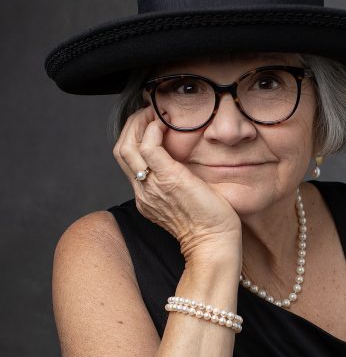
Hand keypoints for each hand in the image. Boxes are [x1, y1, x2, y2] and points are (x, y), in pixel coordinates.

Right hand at [113, 105, 241, 260]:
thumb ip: (180, 182)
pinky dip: (152, 130)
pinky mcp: (168, 179)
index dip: (134, 137)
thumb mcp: (188, 200)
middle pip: (121, 151)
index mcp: (146, 197)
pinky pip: (148, 147)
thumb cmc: (211, 226)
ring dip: (139, 123)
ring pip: (127, 146)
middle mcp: (143, 192)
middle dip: (132, 125)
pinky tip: (164, 125)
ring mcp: (152, 186)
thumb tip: (189, 163)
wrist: (214, 244)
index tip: (150, 123)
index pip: (128, 160)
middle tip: (149, 112)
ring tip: (155, 113)